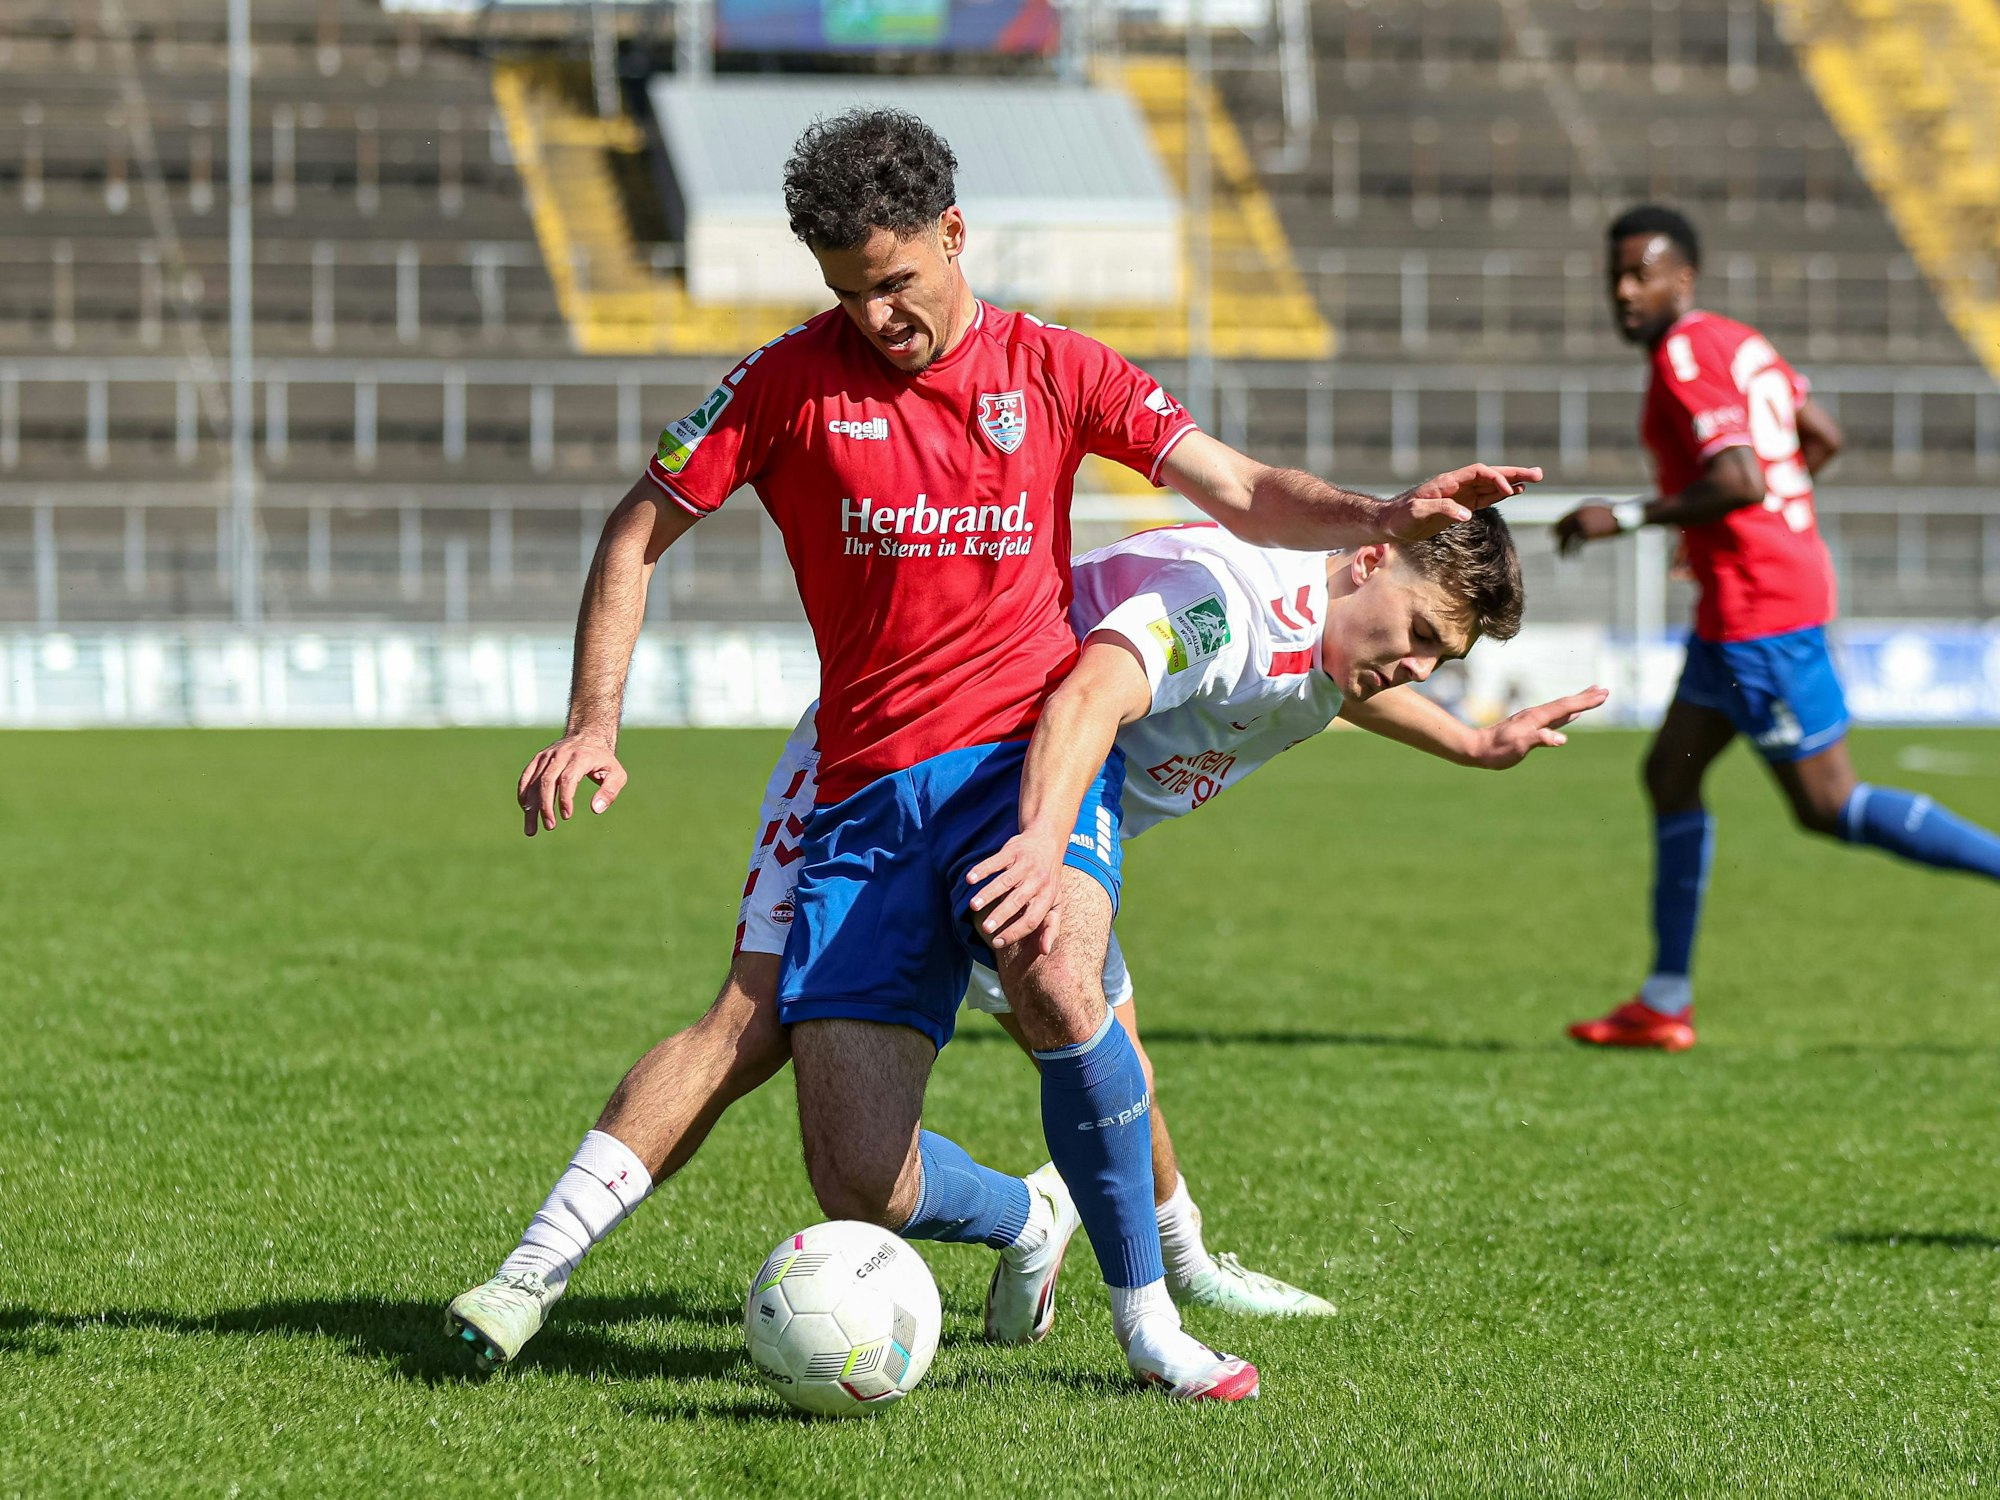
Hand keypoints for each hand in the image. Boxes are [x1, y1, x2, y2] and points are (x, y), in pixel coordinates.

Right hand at [518, 732, 628, 836]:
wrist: (588, 736)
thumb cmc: (604, 761)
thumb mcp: (617, 775)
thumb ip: (609, 792)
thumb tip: (596, 809)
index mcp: (581, 757)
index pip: (568, 778)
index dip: (565, 798)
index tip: (566, 816)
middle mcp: (561, 754)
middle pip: (547, 780)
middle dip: (546, 806)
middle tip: (550, 826)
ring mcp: (547, 755)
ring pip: (533, 781)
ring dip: (531, 806)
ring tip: (532, 829)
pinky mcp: (539, 758)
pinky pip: (526, 776)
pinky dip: (524, 794)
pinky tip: (526, 810)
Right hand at [965, 828, 1068, 953]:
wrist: (1048, 839)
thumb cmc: (1049, 878)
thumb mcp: (1056, 902)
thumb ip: (1051, 927)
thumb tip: (1045, 951)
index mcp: (1048, 897)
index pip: (1032, 919)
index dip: (1015, 932)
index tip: (998, 942)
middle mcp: (1037, 881)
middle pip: (1017, 901)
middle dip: (1001, 916)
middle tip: (985, 929)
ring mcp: (1024, 865)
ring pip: (1005, 881)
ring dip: (988, 893)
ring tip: (973, 906)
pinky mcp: (1012, 851)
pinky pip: (995, 861)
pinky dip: (982, 869)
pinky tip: (970, 879)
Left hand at [1385, 464, 1543, 540]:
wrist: (1389, 523)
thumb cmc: (1399, 518)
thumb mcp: (1416, 514)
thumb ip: (1440, 510)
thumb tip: (1466, 514)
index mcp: (1448, 482)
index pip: (1479, 473)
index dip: (1496, 478)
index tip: (1510, 490)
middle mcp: (1457, 485)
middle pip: (1490, 474)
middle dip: (1513, 473)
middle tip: (1539, 473)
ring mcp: (1460, 494)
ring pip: (1491, 484)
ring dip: (1512, 481)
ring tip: (1534, 479)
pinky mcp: (1461, 506)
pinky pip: (1486, 497)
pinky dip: (1501, 494)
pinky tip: (1516, 492)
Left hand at [1467, 686, 1609, 767]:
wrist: (1477, 747)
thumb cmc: (1497, 750)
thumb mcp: (1519, 747)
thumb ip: (1539, 740)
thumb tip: (1561, 739)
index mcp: (1537, 718)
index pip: (1566, 707)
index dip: (1585, 701)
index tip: (1603, 694)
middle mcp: (1536, 715)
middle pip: (1566, 703)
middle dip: (1585, 697)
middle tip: (1605, 690)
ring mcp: (1534, 719)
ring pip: (1561, 708)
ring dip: (1578, 702)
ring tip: (1592, 696)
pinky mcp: (1530, 725)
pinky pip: (1555, 716)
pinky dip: (1567, 712)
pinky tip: (1572, 714)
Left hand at [1553, 503, 1621, 556]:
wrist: (1627, 515)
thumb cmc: (1619, 511)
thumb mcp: (1602, 507)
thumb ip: (1590, 511)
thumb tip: (1586, 517)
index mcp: (1581, 507)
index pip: (1564, 519)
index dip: (1558, 528)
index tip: (1555, 536)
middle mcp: (1579, 514)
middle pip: (1562, 529)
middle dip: (1559, 539)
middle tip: (1558, 549)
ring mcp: (1582, 523)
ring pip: (1566, 538)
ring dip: (1564, 549)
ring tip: (1563, 557)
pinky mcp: (1587, 533)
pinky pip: (1576, 544)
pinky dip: (1574, 552)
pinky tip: (1575, 558)